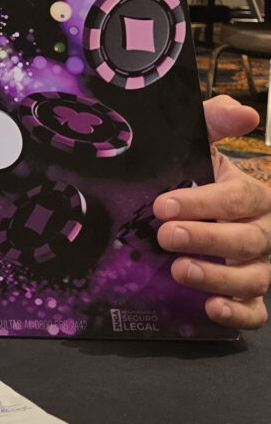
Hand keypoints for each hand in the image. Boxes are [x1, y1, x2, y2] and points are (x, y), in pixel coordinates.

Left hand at [153, 95, 270, 328]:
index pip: (237, 198)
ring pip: (253, 278)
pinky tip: (212, 308)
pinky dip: (238, 313)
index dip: (203, 203)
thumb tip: (241, 110)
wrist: (184, 210)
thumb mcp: (199, 148)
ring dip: (218, 277)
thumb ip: (214, 123)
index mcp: (252, 195)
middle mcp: (260, 232)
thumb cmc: (196, 178)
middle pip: (246, 240)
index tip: (164, 204)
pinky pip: (254, 311)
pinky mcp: (246, 295)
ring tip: (180, 271)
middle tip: (166, 235)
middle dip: (206, 239)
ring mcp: (256, 266)